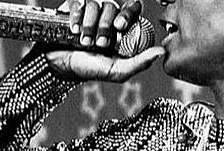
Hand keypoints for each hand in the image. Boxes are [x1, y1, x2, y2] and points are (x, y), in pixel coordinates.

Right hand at [44, 0, 164, 82]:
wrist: (61, 65)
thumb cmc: (91, 69)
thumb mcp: (118, 71)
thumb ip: (140, 62)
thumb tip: (162, 52)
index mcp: (122, 27)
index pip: (133, 7)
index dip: (128, 13)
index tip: (119, 27)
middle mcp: (108, 14)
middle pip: (113, 5)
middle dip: (105, 25)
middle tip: (100, 43)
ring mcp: (91, 9)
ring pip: (95, 4)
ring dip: (90, 26)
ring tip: (86, 43)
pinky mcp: (74, 5)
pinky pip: (79, 2)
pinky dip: (76, 17)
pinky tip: (74, 31)